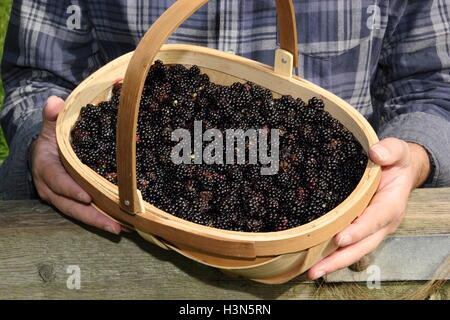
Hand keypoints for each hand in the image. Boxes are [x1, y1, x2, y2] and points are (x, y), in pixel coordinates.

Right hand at [30, 96, 121, 233]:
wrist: (43, 152)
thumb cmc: (52, 138)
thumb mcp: (51, 126)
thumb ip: (53, 116)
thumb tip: (55, 102)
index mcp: (46, 168)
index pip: (57, 181)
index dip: (70, 189)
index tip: (87, 196)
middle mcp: (51, 188)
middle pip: (70, 206)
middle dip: (91, 216)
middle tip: (113, 225)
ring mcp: (61, 198)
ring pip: (78, 213)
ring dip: (99, 222)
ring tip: (120, 229)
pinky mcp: (72, 202)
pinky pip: (85, 212)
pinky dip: (101, 218)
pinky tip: (120, 223)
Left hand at [308, 137, 430, 279]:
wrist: (397, 171)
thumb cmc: (396, 161)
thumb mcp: (398, 150)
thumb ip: (390, 150)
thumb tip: (376, 153)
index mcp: (390, 205)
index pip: (375, 220)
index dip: (359, 230)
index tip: (340, 238)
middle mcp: (382, 223)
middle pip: (362, 246)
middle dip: (340, 259)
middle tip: (317, 269)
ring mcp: (371, 229)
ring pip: (354, 251)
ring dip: (333, 262)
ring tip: (312, 272)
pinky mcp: (360, 229)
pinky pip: (348, 245)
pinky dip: (332, 254)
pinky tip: (314, 260)